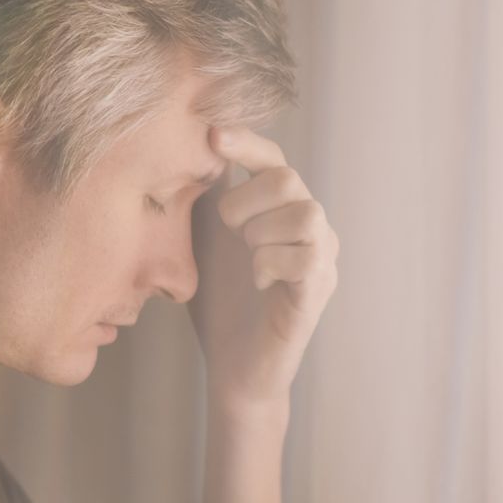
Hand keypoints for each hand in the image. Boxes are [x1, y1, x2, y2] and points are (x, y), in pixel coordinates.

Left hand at [187, 125, 338, 408]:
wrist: (231, 367)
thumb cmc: (218, 300)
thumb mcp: (202, 239)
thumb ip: (201, 197)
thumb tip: (181, 148)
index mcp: (280, 210)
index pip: (271, 158)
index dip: (245, 142)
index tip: (211, 135)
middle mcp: (310, 226)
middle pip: (288, 179)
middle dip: (245, 200)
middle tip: (227, 230)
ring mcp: (321, 257)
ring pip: (305, 212)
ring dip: (261, 231)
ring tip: (246, 255)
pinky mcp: (320, 289)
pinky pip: (307, 255)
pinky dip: (271, 263)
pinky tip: (257, 281)